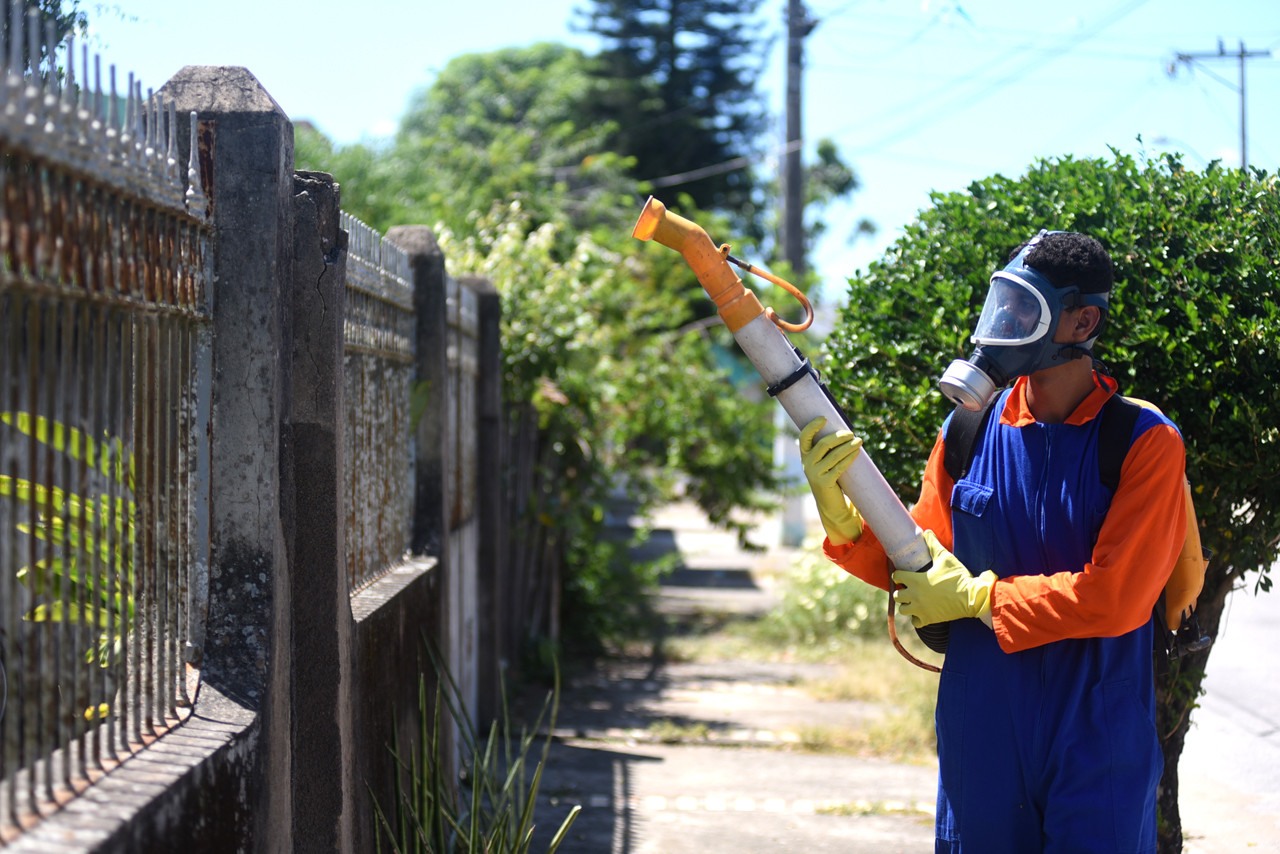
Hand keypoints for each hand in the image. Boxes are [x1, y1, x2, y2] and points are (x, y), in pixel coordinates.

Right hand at [799, 417, 863, 543]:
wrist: (830, 503)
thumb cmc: (830, 477)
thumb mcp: (824, 462)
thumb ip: (828, 449)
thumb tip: (844, 431)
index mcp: (805, 456)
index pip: (804, 437)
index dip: (812, 426)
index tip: (824, 418)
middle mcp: (807, 464)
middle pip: (823, 444)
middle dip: (839, 436)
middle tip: (852, 433)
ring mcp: (815, 474)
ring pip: (834, 455)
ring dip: (848, 446)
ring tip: (860, 441)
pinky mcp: (825, 482)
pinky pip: (839, 467)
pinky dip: (850, 458)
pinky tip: (857, 453)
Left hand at [891, 531, 995, 627]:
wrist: (972, 597)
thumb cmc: (957, 577)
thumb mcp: (945, 558)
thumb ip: (933, 545)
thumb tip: (927, 531)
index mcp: (915, 580)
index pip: (896, 577)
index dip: (898, 575)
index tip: (902, 575)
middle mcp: (914, 595)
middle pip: (897, 596)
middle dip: (900, 592)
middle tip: (908, 589)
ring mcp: (920, 609)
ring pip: (903, 610)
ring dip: (906, 606)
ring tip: (913, 602)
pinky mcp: (929, 619)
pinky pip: (915, 622)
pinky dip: (916, 619)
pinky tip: (922, 613)